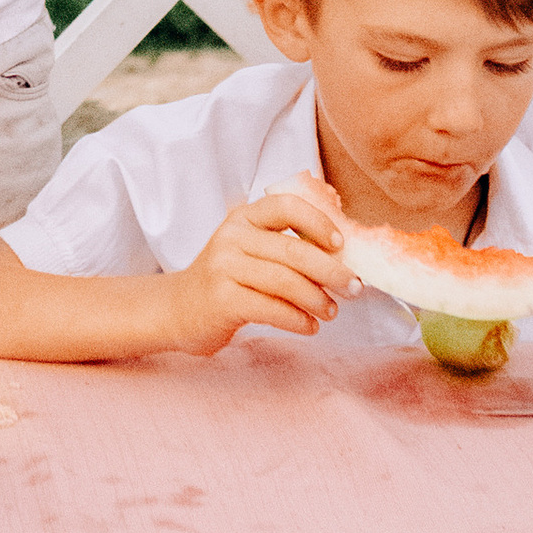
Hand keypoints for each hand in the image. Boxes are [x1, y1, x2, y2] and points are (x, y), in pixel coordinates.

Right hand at [165, 184, 352, 355]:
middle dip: (332, 271)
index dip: (318, 222)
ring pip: (286, 282)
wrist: (178, 309)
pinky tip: (309, 325)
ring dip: (318, 300)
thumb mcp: (248, 249)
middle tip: (354, 288)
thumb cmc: (226, 279)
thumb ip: (284, 245)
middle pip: (293, 251)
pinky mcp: (223, 300)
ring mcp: (224, 268)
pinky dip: (298, 320)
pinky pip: (272, 309)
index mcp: (243, 218)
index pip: (286, 206)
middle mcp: (231, 237)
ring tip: (331, 312)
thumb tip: (342, 257)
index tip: (341, 244)